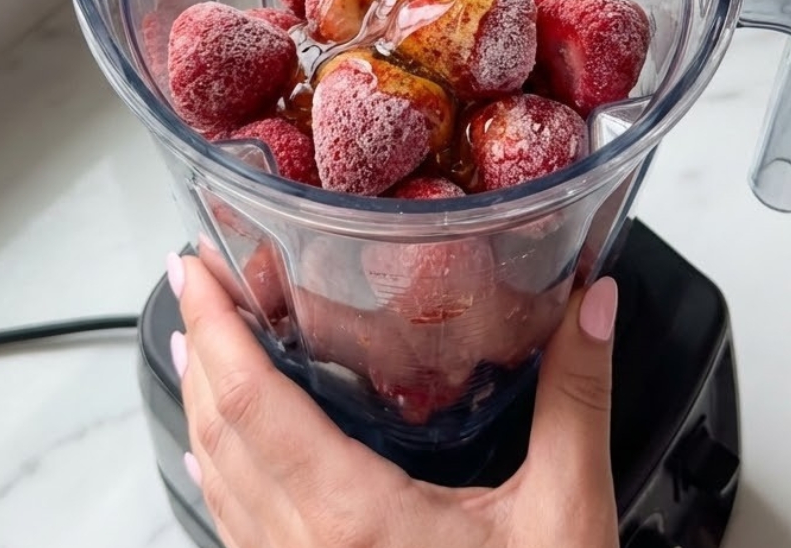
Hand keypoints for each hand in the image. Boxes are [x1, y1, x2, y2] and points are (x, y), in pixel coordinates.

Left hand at [168, 252, 619, 547]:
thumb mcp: (565, 520)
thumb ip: (575, 400)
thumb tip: (596, 304)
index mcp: (354, 523)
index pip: (251, 404)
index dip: (214, 328)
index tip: (194, 268)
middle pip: (219, 432)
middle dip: (199, 347)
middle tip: (197, 279)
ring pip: (217, 481)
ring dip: (204, 401)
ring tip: (203, 342)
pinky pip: (235, 527)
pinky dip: (222, 467)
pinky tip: (224, 449)